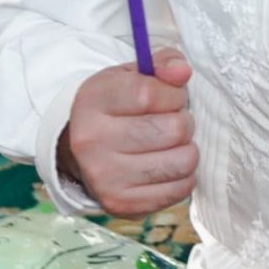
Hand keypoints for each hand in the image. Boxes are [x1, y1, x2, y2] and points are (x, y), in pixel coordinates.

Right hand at [57, 49, 195, 214]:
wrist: (82, 152)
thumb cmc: (117, 107)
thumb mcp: (133, 75)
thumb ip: (163, 64)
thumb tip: (182, 72)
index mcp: (92, 102)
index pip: (151, 94)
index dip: (173, 94)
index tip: (169, 97)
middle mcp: (92, 142)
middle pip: (174, 129)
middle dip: (183, 122)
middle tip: (169, 122)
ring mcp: (104, 178)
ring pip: (183, 161)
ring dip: (186, 150)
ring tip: (168, 144)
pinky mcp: (121, 204)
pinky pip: (180, 189)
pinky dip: (182, 176)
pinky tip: (164, 166)